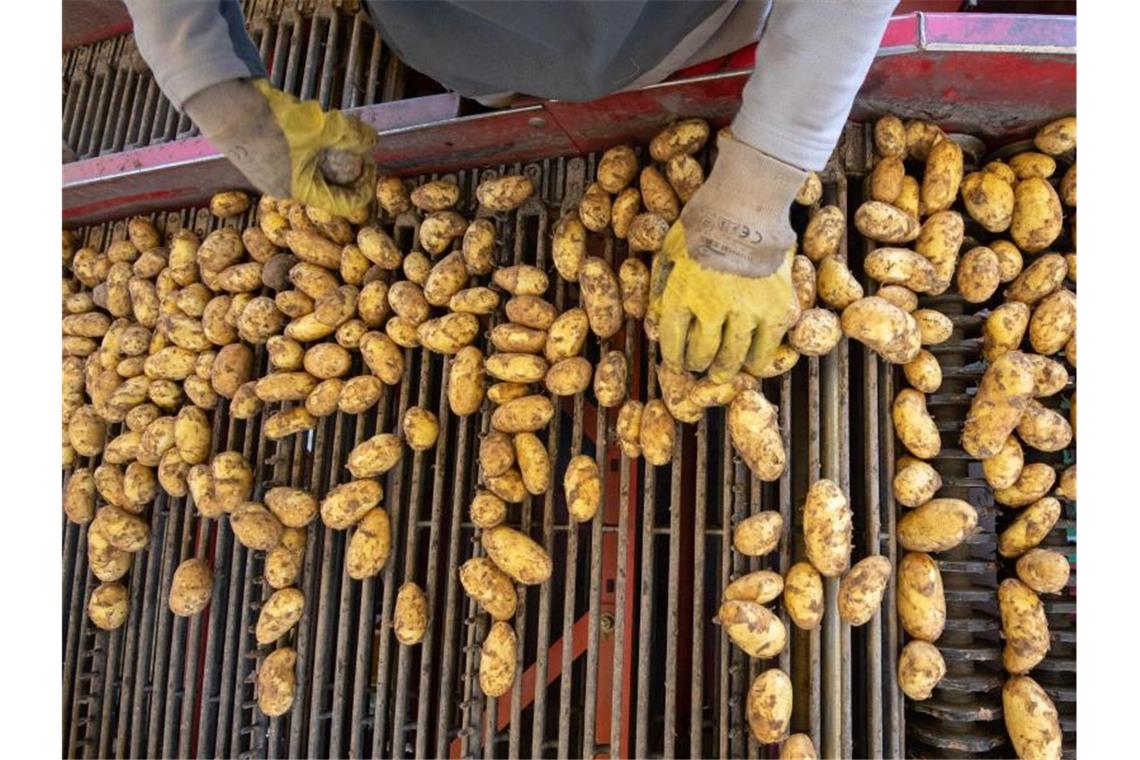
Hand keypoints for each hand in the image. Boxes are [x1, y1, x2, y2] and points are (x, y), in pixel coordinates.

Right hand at [185, 79, 375, 215]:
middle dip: (346, 167)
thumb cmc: (270, 121)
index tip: (372, 166)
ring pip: (311, 169)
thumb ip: (352, 135)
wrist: (224, 102)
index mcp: (300, 192)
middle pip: (329, 186)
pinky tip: (307, 122)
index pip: (344, 203)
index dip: (365, 187)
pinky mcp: (262, 157)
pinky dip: (308, 144)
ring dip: (327, 152)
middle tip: (355, 146)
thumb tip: (372, 140)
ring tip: (330, 129)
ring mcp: (271, 174)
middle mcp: (285, 189)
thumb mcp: (321, 127)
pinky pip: (295, 157)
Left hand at [646, 132, 803, 382]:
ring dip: (725, 369)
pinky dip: (758, 361)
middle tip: (702, 367)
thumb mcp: (668, 251)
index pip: (672, 342)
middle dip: (698, 364)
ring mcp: (743, 311)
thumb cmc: (703, 221)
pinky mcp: (774, 309)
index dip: (673, 357)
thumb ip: (660, 287)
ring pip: (732, 357)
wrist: (746, 203)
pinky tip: (754, 364)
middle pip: (701, 354)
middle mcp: (709, 310)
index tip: (677, 362)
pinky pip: (766, 348)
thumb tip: (654, 320)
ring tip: (723, 372)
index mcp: (679, 296)